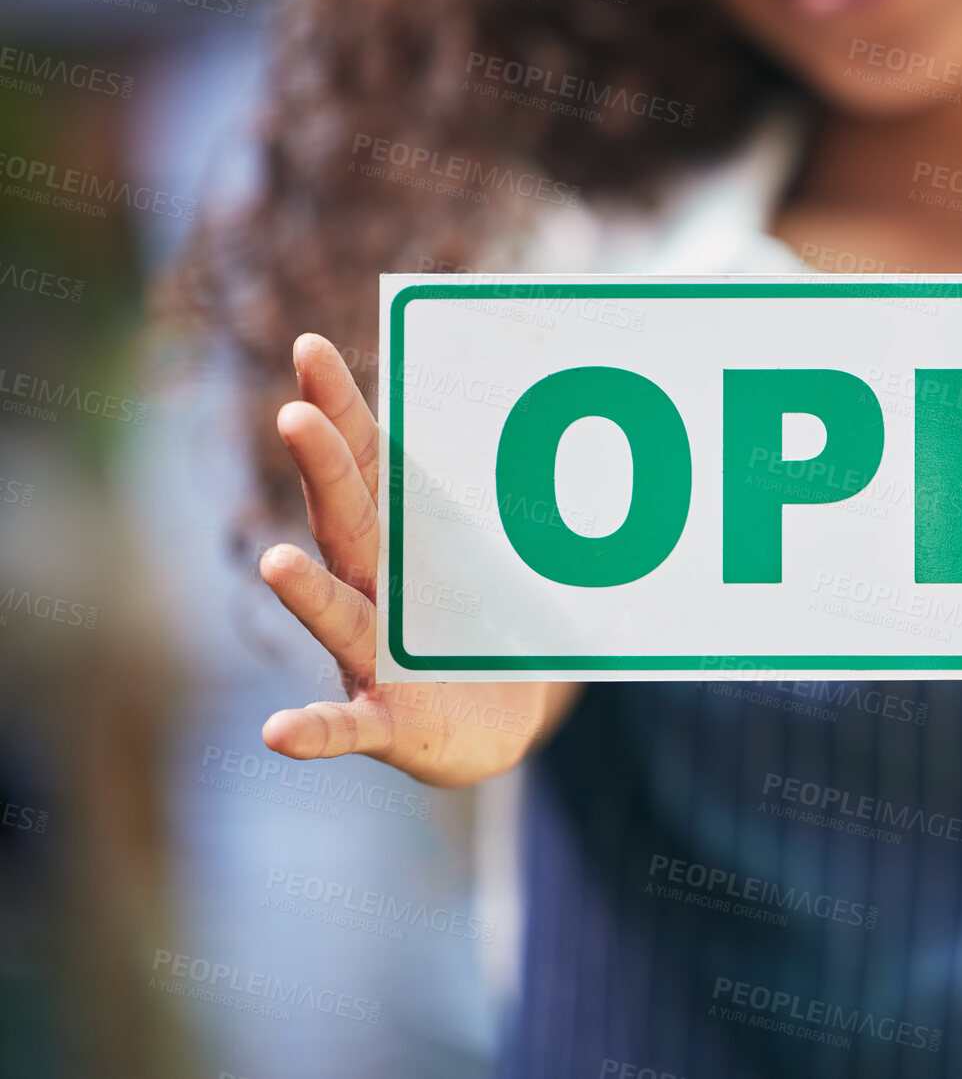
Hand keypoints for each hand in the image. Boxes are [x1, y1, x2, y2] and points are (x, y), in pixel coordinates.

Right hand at [258, 333, 577, 786]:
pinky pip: (345, 729)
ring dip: (306, 593)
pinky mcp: (387, 724)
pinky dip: (312, 732)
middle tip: (295, 417)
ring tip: (276, 563)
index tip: (313, 348)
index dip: (339, 409)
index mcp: (399, 540)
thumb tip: (566, 401)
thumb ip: (511, 494)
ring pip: (340, 618)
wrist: (493, 727)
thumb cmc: (485, 627)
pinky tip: (277, 732)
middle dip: (324, 470)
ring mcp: (373, 659)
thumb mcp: (500, 555)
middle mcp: (374, 591)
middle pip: (347, 523)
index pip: (368, 464)